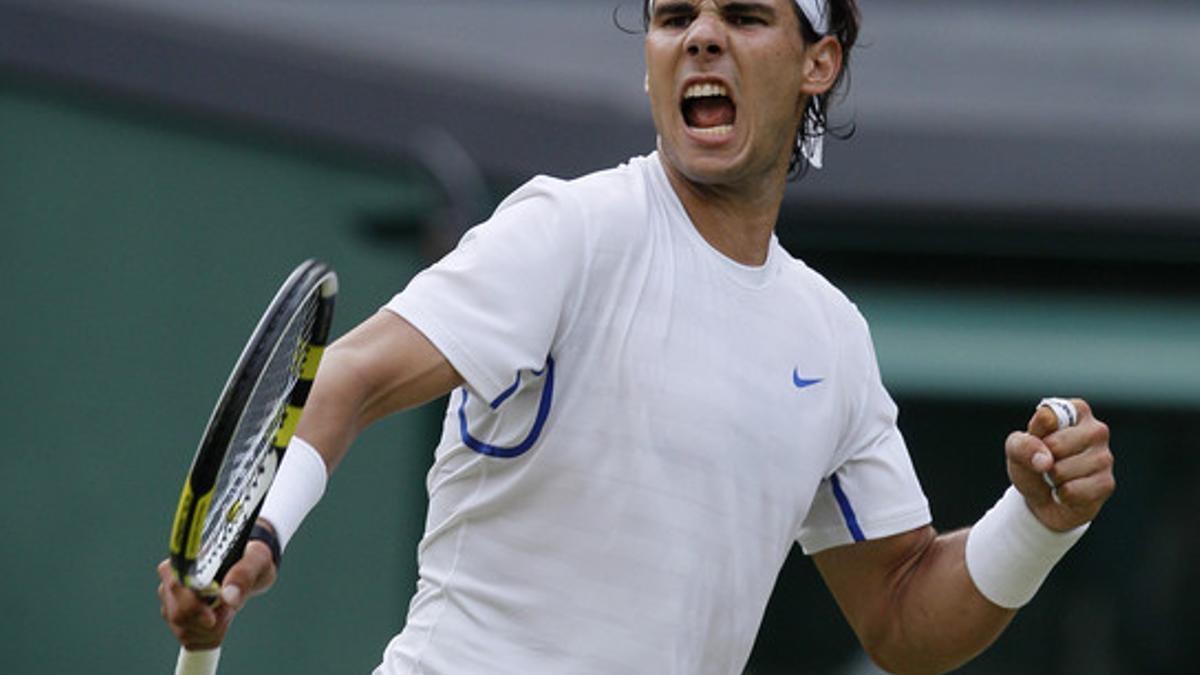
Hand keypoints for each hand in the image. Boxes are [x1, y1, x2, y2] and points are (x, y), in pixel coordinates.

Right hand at [157, 539, 277, 649]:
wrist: (251, 572)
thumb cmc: (252, 560)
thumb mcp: (257, 560)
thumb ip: (243, 573)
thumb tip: (229, 596)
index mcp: (184, 562)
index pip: (175, 587)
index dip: (192, 606)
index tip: (213, 616)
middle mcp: (170, 583)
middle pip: (178, 615)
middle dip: (209, 620)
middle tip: (230, 608)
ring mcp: (171, 605)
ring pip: (184, 632)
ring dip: (214, 629)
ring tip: (228, 610)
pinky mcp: (179, 623)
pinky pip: (190, 642)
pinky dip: (211, 637)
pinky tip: (222, 620)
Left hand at [1004, 398, 1114, 531]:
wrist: (1043, 499)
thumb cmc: (1033, 463)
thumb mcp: (1016, 448)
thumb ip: (1023, 445)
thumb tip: (1045, 460)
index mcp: (1075, 411)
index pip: (1047, 416)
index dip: (1034, 434)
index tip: (1037, 438)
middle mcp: (1096, 429)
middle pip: (1055, 445)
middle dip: (1042, 459)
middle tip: (1047, 463)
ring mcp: (1105, 457)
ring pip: (1062, 471)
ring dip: (1051, 479)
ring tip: (1057, 477)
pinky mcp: (1107, 483)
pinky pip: (1072, 491)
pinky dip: (1061, 495)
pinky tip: (1066, 491)